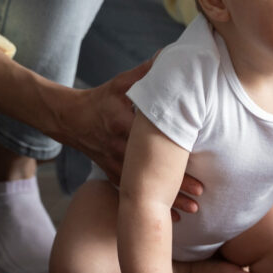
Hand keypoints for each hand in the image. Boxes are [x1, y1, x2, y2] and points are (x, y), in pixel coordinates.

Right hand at [56, 59, 202, 220]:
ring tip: (192, 211)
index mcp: (124, 124)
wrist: (70, 119)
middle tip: (201, 196)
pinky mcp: (113, 173)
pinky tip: (170, 219)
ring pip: (144, 188)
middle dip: (176, 186)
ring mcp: (115, 164)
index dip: (173, 156)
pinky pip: (134, 194)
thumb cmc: (102, 98)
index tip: (195, 163)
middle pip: (151, 171)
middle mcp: (119, 148)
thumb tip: (173, 54)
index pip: (152, 143)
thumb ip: (148, 71)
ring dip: (167, 202)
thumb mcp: (123, 82)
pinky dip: (150, 205)